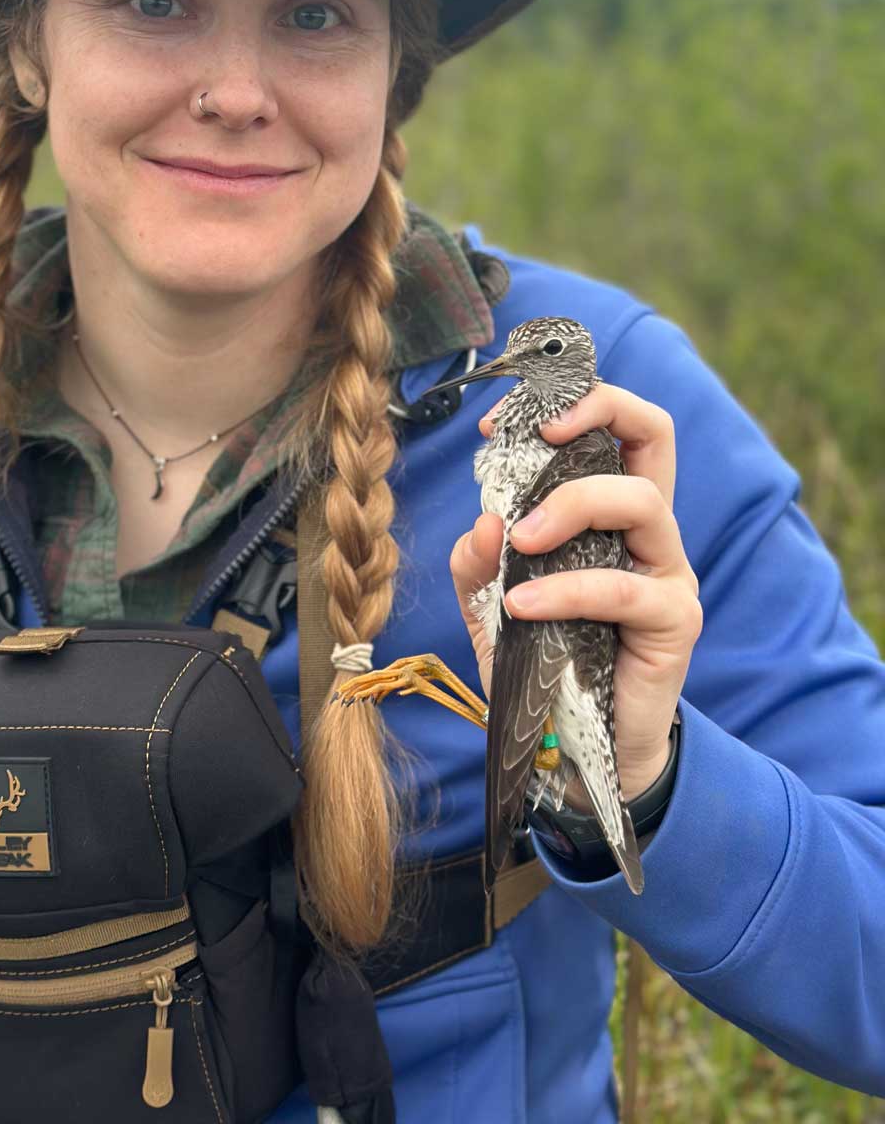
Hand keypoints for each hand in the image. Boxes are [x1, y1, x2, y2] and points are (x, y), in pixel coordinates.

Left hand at [448, 383, 701, 805]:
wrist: (576, 750)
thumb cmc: (542, 663)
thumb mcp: (491, 606)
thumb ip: (478, 563)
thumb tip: (483, 522)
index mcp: (610, 513)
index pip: (615, 428)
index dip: (567, 404)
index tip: (500, 423)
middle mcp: (649, 531)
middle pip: (655, 433)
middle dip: (594, 415)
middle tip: (535, 442)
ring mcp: (668, 573)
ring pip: (642, 501)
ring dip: (571, 505)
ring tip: (521, 541)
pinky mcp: (675, 621)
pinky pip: (624, 589)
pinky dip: (566, 591)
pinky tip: (522, 608)